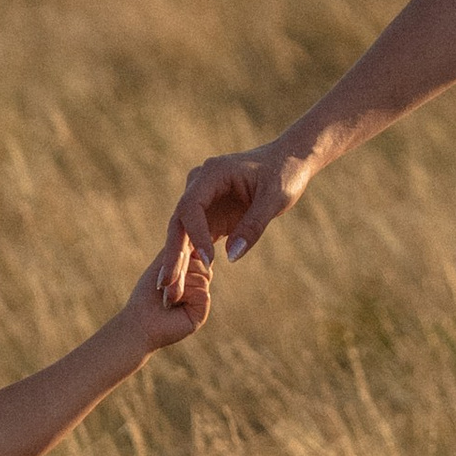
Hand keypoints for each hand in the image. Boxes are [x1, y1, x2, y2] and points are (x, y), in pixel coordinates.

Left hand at [126, 241, 211, 352]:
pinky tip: (176, 304)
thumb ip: (180, 248)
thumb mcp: (164, 263)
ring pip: (205, 276)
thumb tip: (199, 237)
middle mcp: (197, 283)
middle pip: (203, 262)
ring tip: (168, 296)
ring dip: (182, 283)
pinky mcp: (202, 309)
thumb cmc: (147, 293)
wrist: (141, 321)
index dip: (185, 257)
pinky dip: (187, 294)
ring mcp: (201, 296)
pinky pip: (204, 292)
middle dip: (181, 269)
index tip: (169, 266)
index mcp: (188, 272)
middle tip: (164, 285)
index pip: (197, 253)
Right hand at [161, 139, 315, 300]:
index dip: (196, 234)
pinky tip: (182, 285)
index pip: (191, 206)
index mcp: (212, 173)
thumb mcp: (274, 199)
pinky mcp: (210, 215)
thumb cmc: (284, 174)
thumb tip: (231, 257)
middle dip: (173, 254)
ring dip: (176, 262)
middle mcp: (200, 185)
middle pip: (179, 221)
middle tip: (167, 284)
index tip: (209, 261)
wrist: (289, 162)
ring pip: (182, 233)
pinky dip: (189, 260)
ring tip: (170, 292)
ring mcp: (203, 200)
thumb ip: (252, 226)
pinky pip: (194, 239)